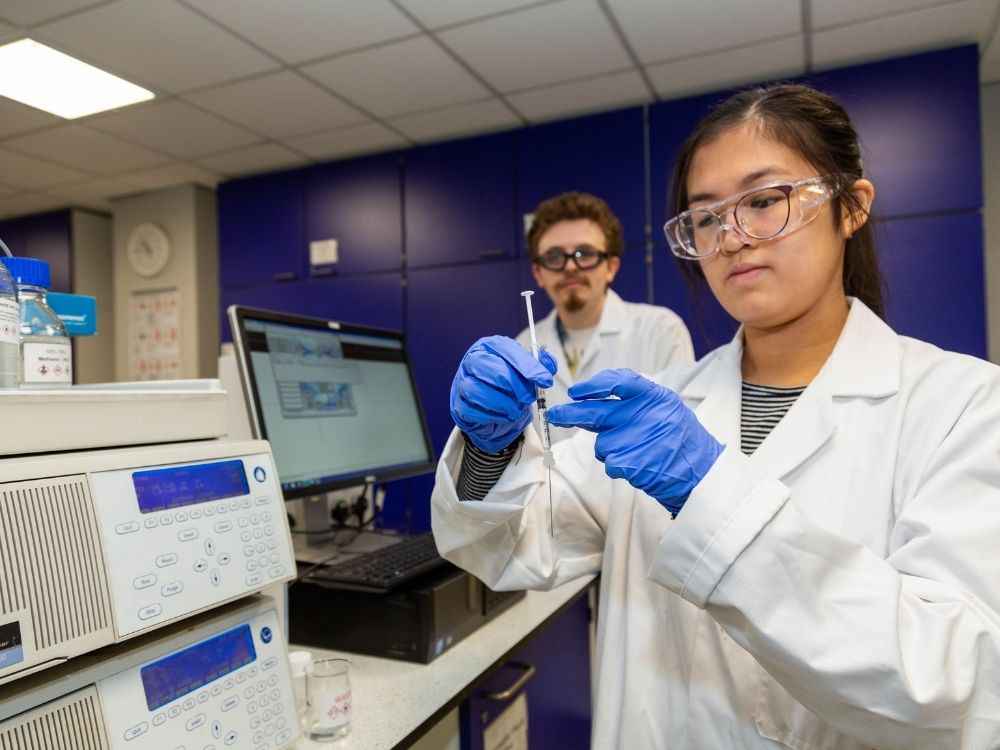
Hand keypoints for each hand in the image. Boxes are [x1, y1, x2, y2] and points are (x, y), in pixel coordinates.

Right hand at [450, 335, 556, 452]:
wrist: (488, 407)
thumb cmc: (507, 383)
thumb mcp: (525, 370)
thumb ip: (540, 365)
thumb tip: (549, 365)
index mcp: (489, 346)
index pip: (508, 350)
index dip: (528, 366)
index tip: (545, 380)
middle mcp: (473, 360)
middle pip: (496, 371)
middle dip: (518, 387)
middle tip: (530, 398)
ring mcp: (462, 381)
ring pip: (484, 392)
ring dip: (506, 404)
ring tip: (516, 409)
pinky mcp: (459, 404)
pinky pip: (476, 411)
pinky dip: (494, 416)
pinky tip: (503, 416)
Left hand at [547, 368, 722, 513]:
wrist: (702, 474)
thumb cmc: (680, 439)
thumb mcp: (666, 408)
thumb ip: (633, 402)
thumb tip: (591, 400)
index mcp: (655, 397)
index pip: (619, 381)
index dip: (592, 386)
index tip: (575, 392)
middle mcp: (645, 415)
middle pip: (595, 412)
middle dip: (570, 414)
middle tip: (555, 415)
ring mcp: (637, 440)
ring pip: (601, 444)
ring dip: (610, 450)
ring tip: (636, 452)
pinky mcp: (631, 464)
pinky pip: (610, 463)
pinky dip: (619, 467)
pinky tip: (638, 465)